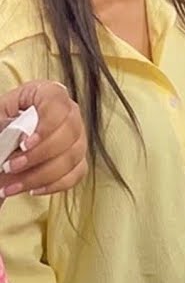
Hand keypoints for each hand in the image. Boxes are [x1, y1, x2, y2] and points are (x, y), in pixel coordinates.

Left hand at [0, 81, 87, 197]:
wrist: (5, 140)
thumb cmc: (2, 125)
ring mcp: (78, 137)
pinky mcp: (78, 158)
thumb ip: (3, 124)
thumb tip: (16, 135)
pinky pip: (76, 174)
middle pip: (70, 134)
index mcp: (47, 93)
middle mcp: (69, 113)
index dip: (46, 124)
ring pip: (73, 157)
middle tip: (10, 167)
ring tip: (12, 185)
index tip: (24, 143)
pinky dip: (55, 185)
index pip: (58, 103)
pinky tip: (33, 189)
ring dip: (41, 176)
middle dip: (39, 156)